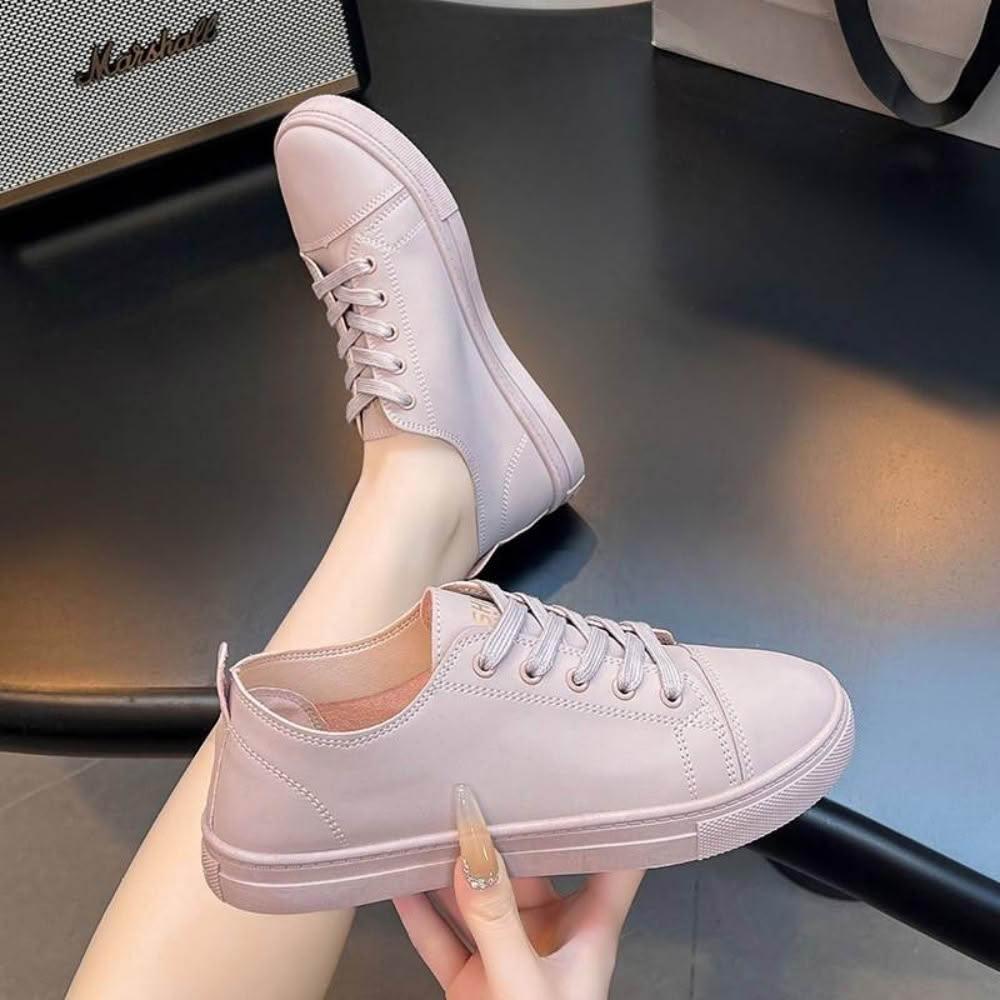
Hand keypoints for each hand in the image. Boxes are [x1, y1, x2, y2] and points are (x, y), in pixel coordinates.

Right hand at [394, 785, 643, 999]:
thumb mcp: (524, 984)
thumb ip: (497, 918)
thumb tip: (471, 849)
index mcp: (590, 933)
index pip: (617, 863)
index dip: (619, 816)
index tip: (605, 767)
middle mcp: (551, 934)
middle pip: (532, 868)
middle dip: (506, 829)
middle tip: (483, 776)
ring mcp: (508, 955)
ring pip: (480, 896)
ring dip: (454, 865)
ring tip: (429, 814)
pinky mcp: (471, 982)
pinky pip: (441, 936)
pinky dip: (418, 910)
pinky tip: (394, 877)